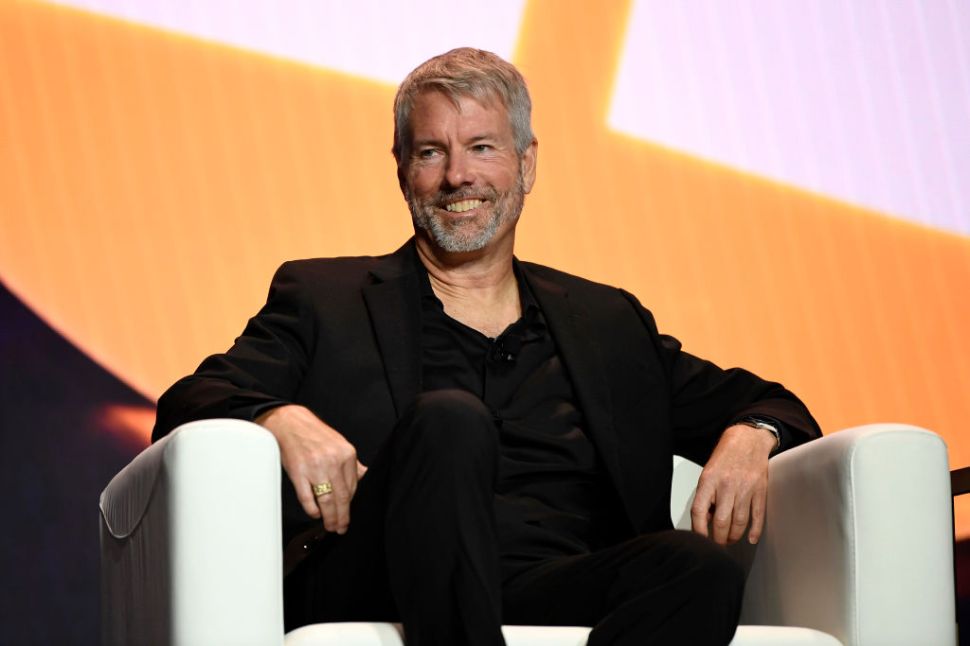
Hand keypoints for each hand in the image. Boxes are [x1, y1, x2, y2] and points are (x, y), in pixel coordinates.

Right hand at [255, 404, 366, 534]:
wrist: (290, 423)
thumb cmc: (314, 435)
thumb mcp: (340, 444)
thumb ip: (351, 463)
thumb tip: (363, 477)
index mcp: (346, 454)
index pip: (353, 487)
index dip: (350, 505)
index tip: (348, 515)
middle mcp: (333, 461)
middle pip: (342, 498)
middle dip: (342, 517)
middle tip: (341, 528)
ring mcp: (315, 468)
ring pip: (327, 501)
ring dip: (329, 517)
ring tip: (330, 526)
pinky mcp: (298, 473)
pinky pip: (307, 498)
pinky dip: (312, 510)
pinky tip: (315, 514)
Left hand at [690, 424, 775, 544]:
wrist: (748, 439)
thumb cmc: (726, 456)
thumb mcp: (708, 472)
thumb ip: (706, 495)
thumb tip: (706, 520)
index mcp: (709, 480)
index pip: (699, 511)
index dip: (698, 530)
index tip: (700, 540)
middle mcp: (726, 485)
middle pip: (721, 522)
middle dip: (718, 539)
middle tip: (717, 544)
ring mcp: (745, 489)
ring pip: (739, 522)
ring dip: (734, 536)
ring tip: (730, 539)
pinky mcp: (760, 491)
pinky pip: (758, 516)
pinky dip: (755, 530)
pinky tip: (751, 539)